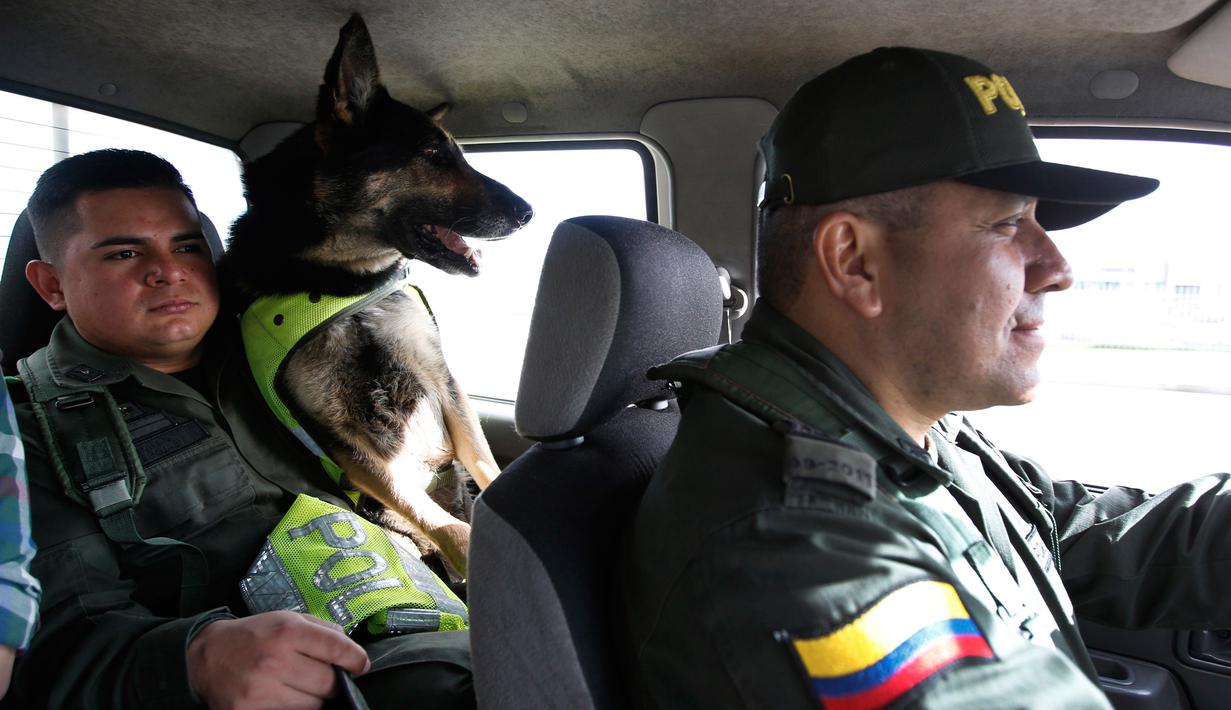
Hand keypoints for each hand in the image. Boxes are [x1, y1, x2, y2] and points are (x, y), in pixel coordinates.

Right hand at [187, 611, 369, 708]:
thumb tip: (350, 647)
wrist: (207, 656)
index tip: (360, 664)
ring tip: (296, 683)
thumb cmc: (253, 636)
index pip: (338, 649)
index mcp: (287, 631)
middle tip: (321, 674)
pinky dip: (292, 707)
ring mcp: (261, 689)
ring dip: (312, 696)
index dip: (356, 659)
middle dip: (332, 680)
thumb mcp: (286, 618)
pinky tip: (281, 694)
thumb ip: (321, 629)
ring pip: (313, 704)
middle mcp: (274, 660)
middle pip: (328, 682)